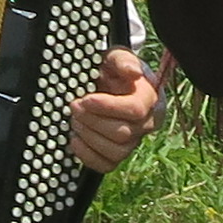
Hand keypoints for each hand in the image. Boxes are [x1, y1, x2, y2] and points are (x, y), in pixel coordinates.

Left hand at [67, 45, 163, 175]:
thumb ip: (123, 60)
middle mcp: (146, 123)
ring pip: (116, 151)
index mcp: (149, 99)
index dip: (107, 107)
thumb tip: (133, 72)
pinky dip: (87, 156)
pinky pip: (106, 165)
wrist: (110, 84)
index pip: (135, 110)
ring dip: (89, 137)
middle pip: (123, 132)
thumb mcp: (116, 57)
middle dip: (93, 120)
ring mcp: (134, 142)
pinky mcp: (119, 154)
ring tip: (75, 120)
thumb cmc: (113, 70)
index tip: (85, 99)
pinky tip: (75, 139)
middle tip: (73, 106)